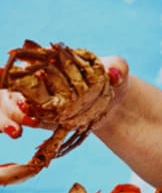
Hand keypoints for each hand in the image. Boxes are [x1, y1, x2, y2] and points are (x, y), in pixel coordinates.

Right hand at [0, 55, 129, 137]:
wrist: (113, 102)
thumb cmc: (112, 78)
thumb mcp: (119, 69)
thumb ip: (118, 67)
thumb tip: (114, 75)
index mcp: (52, 59)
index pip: (22, 59)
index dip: (8, 69)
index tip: (0, 72)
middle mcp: (37, 77)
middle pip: (8, 86)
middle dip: (8, 102)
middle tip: (20, 114)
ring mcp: (33, 98)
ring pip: (6, 106)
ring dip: (6, 117)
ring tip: (17, 131)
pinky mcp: (34, 116)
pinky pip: (15, 120)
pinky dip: (11, 126)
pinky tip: (18, 133)